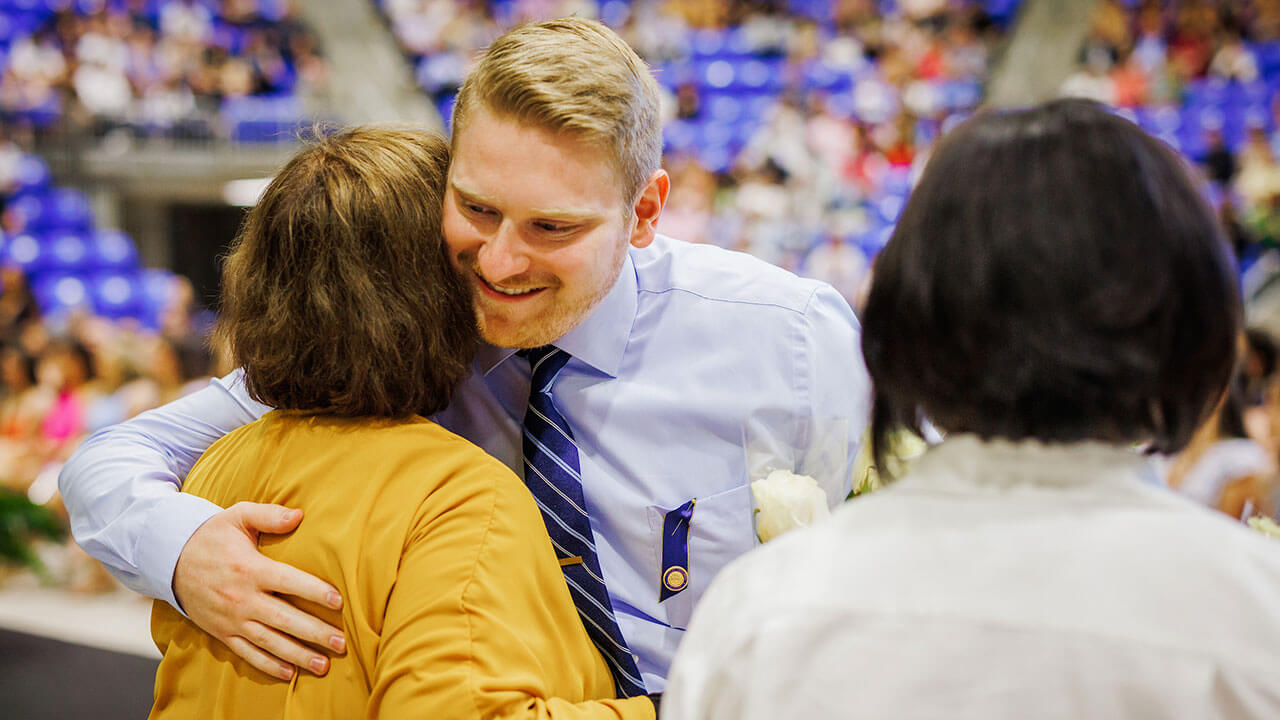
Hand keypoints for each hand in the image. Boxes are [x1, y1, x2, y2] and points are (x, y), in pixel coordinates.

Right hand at [173, 502, 345, 680]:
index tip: (338, 601)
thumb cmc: (211, 536)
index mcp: (250, 569)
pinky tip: (290, 673)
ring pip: (269, 642)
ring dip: (297, 655)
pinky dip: (268, 666)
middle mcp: (242, 598)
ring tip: (323, 665)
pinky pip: (247, 653)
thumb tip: (299, 515)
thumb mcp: (237, 516)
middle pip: (284, 619)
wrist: (170, 560)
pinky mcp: (222, 633)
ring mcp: (232, 619)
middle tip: (341, 643)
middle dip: (314, 633)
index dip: (314, 591)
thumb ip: (269, 515)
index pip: (289, 582)